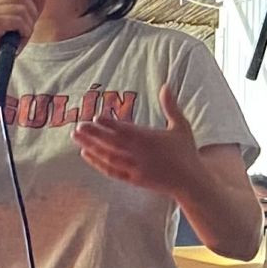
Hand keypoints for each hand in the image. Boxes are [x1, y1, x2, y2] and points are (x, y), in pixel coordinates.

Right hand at [0, 0, 41, 76]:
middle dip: (31, 12)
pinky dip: (24, 31)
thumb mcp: (21, 25)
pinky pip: (18, 20)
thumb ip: (31, 8)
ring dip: (28, 25)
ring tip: (20, 35)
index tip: (30, 3)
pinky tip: (18, 39)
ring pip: (22, 8)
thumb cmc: (3, 47)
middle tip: (26, 28)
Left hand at [73, 84, 200, 196]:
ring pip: (107, 156)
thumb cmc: (186, 152)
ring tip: (76, 137)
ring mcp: (134, 167)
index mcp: (149, 138)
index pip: (124, 129)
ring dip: (90, 146)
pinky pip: (110, 170)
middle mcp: (139, 153)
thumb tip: (165, 85)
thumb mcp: (181, 126)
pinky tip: (86, 154)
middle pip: (111, 142)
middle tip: (78, 125)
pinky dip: (97, 163)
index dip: (109, 123)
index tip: (95, 117)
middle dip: (93, 133)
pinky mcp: (132, 179)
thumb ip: (170, 106)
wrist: (190, 181)